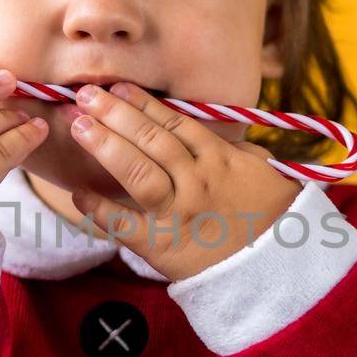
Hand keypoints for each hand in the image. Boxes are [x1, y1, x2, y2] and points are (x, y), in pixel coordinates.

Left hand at [66, 82, 301, 280]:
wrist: (277, 269)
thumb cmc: (274, 218)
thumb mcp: (264, 172)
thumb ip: (234, 151)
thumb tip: (210, 136)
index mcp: (219, 159)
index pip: (175, 122)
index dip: (143, 103)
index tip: (119, 86)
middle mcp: (196, 180)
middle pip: (151, 139)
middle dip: (116, 113)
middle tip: (85, 95)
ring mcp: (179, 212)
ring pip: (137, 171)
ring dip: (105, 145)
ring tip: (78, 125)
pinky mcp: (164, 246)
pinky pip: (126, 224)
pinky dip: (100, 209)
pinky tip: (79, 194)